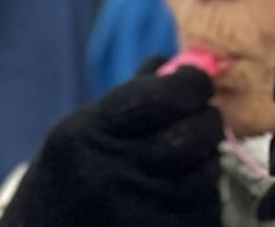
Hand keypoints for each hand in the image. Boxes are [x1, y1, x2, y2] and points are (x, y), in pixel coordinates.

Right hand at [0, 66, 223, 226]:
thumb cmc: (66, 177)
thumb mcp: (81, 129)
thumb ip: (129, 95)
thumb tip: (176, 63)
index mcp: (85, 135)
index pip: (160, 98)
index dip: (191, 84)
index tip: (198, 83)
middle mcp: (106, 177)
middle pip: (187, 140)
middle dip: (207, 122)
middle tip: (204, 119)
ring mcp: (131, 216)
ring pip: (203, 180)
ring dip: (208, 163)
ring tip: (195, 158)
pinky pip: (205, 215)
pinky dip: (205, 200)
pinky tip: (188, 192)